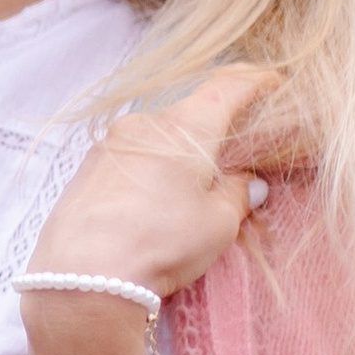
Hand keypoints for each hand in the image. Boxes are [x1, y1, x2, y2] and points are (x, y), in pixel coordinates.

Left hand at [29, 65, 276, 304]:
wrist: (81, 273)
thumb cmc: (160, 242)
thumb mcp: (217, 221)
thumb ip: (238, 193)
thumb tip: (247, 181)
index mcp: (183, 126)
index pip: (228, 86)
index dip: (255, 81)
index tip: (274, 83)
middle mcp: (143, 123)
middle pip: (191, 112)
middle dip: (217, 129)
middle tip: (241, 153)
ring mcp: (109, 142)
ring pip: (159, 136)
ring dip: (181, 152)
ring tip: (197, 187)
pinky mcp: (87, 167)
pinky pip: (132, 155)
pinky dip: (153, 166)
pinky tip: (157, 198)